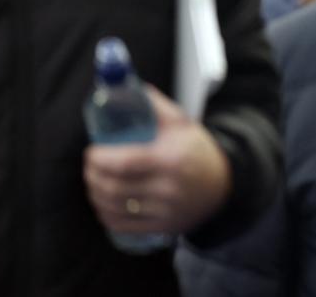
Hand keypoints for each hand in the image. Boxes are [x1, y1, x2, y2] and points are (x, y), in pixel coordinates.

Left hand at [84, 86, 231, 235]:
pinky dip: (106, 215)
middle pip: (114, 187)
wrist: (225, 182)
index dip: (100, 159)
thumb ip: (155, 106)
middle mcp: (168, 188)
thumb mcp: (183, 123)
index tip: (92, 151)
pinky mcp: (162, 226)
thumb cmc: (198, 149)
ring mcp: (165, 211)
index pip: (124, 163)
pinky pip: (123, 225)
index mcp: (171, 160)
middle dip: (93, 176)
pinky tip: (103, 204)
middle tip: (90, 166)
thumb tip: (125, 87)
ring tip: (94, 183)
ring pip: (115, 207)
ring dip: (96, 195)